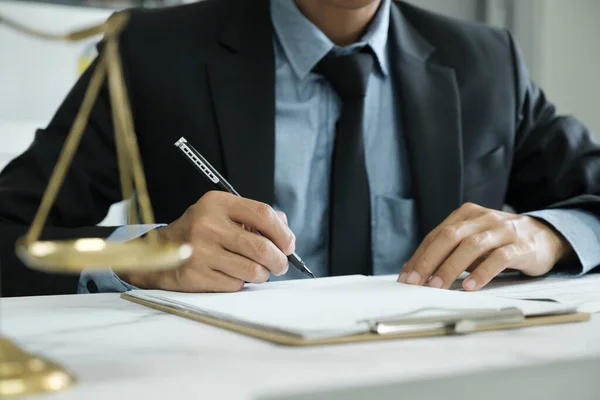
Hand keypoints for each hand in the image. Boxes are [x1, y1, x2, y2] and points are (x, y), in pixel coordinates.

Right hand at [120, 191, 294, 291]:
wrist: (160, 251)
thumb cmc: (201, 231)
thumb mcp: (223, 212)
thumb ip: (256, 217)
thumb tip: (286, 234)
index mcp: (217, 203)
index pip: (263, 214)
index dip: (283, 232)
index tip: (289, 244)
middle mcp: (207, 225)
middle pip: (262, 247)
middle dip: (279, 260)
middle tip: (280, 264)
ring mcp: (200, 252)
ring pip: (253, 270)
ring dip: (262, 274)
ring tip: (256, 270)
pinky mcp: (196, 275)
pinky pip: (236, 284)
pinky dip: (240, 282)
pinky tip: (231, 274)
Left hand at [398, 203, 571, 290]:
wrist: (544, 236)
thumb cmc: (499, 242)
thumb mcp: (472, 241)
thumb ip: (448, 251)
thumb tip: (417, 273)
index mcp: (465, 215)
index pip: (436, 236)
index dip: (419, 257)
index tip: (406, 277)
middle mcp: (482, 218)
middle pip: (449, 237)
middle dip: (429, 261)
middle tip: (416, 282)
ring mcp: (502, 230)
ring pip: (471, 246)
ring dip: (451, 267)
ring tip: (437, 286)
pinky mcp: (521, 246)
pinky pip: (498, 258)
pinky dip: (481, 273)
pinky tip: (469, 287)